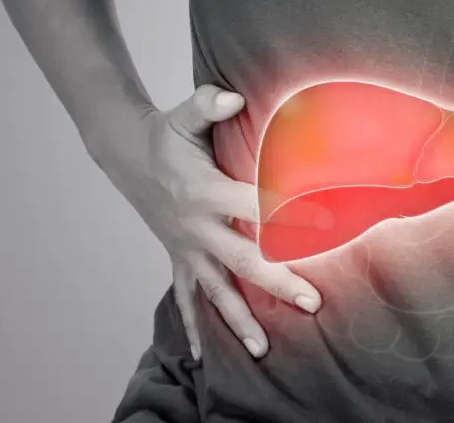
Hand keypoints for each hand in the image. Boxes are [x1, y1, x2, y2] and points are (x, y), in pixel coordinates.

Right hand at [93, 84, 327, 359]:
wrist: (126, 156)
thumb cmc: (166, 136)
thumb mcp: (182, 115)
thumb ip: (208, 104)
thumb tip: (234, 96)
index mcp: (204, 191)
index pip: (254, 205)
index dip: (289, 213)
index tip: (327, 223)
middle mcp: (196, 227)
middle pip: (243, 260)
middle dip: (278, 282)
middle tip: (312, 302)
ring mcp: (187, 248)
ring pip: (216, 291)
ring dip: (239, 320)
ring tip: (263, 349)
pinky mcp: (178, 259)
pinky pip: (186, 299)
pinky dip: (193, 328)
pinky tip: (203, 357)